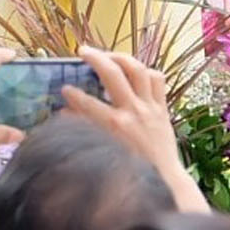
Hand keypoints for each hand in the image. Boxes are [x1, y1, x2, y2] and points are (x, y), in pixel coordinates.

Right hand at [60, 46, 207, 212]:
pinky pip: (157, 80)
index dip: (71, 93)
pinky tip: (135, 72)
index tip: (64, 89)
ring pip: (137, 70)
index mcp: (115, 126)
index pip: (87, 102)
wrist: (164, 179)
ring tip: (108, 55)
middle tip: (82, 51)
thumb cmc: (131, 170)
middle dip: (95, 58)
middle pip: (112, 74)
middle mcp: (133, 112)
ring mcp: (150, 108)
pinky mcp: (163, 108)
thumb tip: (64, 112)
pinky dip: (146, 72)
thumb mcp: (104, 150)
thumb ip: (84, 129)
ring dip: (121, 58)